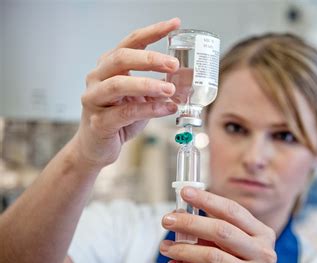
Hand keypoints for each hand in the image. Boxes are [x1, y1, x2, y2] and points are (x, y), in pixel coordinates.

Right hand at [74, 18, 180, 168]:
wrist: (97, 148)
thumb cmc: (118, 120)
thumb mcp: (142, 98)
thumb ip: (158, 87)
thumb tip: (186, 80)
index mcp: (110, 66)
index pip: (131, 41)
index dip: (153, 31)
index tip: (175, 24)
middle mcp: (98, 77)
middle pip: (122, 58)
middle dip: (150, 59)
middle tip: (174, 65)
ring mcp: (94, 99)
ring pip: (118, 84)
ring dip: (148, 85)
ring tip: (170, 89)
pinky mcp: (98, 122)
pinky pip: (124, 112)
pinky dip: (148, 110)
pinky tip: (166, 109)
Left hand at [160, 187, 287, 262]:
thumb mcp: (238, 249)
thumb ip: (217, 232)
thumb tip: (183, 214)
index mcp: (263, 234)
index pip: (233, 211)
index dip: (207, 199)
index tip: (185, 192)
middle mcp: (263, 254)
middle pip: (222, 231)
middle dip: (190, 222)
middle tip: (167, 220)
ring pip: (212, 257)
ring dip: (183, 250)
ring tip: (166, 247)